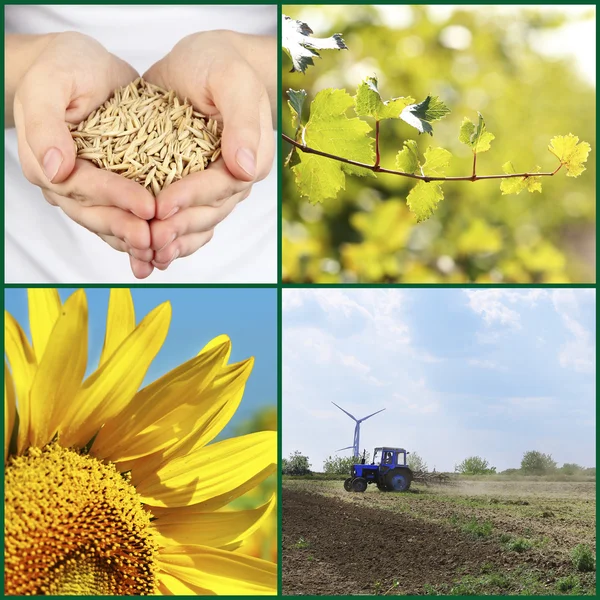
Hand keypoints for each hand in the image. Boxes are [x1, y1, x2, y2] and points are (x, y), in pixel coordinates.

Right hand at [13, 32, 155, 277]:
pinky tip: (165, 245)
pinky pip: (124, 215)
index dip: (115, 198)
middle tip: (156, 240)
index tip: (147, 207)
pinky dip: (143, 230)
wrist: (82, 66)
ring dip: (134, 240)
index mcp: (46, 161)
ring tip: (162, 251)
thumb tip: (56, 170)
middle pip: (96, 213)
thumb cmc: (64, 67)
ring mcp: (88, 189)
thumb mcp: (50, 83)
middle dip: (126, 228)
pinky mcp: (110, 188)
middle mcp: (65, 182)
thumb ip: (46, 124)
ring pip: (109, 222)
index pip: (83, 186)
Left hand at [141, 30, 274, 271]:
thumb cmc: (218, 64)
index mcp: (249, 157)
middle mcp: (234, 179)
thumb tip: (244, 167)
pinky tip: (149, 253)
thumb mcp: (231, 80)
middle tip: (149, 241)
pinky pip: (185, 219)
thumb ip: (243, 120)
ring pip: (197, 224)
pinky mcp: (191, 187)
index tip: (162, 207)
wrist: (201, 63)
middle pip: (209, 213)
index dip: (192, 199)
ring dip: (174, 242)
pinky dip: (169, 237)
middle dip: (178, 228)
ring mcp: (213, 188)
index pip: (221, 186)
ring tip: (148, 256)